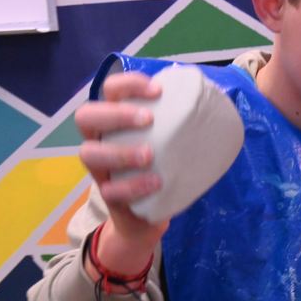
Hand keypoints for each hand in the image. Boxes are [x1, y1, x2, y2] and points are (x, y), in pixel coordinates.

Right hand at [75, 72, 167, 274]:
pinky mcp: (108, 196)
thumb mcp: (169, 143)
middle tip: (148, 119)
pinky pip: (110, 190)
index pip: (110, 90)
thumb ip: (179, 125)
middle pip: (86, 116)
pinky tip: (155, 183)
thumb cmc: (160, 168)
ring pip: (89, 154)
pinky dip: (133, 186)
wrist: (148, 216)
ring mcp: (101, 169)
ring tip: (149, 155)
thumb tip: (214, 106)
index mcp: (116, 121)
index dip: (128, 84)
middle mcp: (100, 140)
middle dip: (116, 114)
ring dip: (120, 152)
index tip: (158, 90)